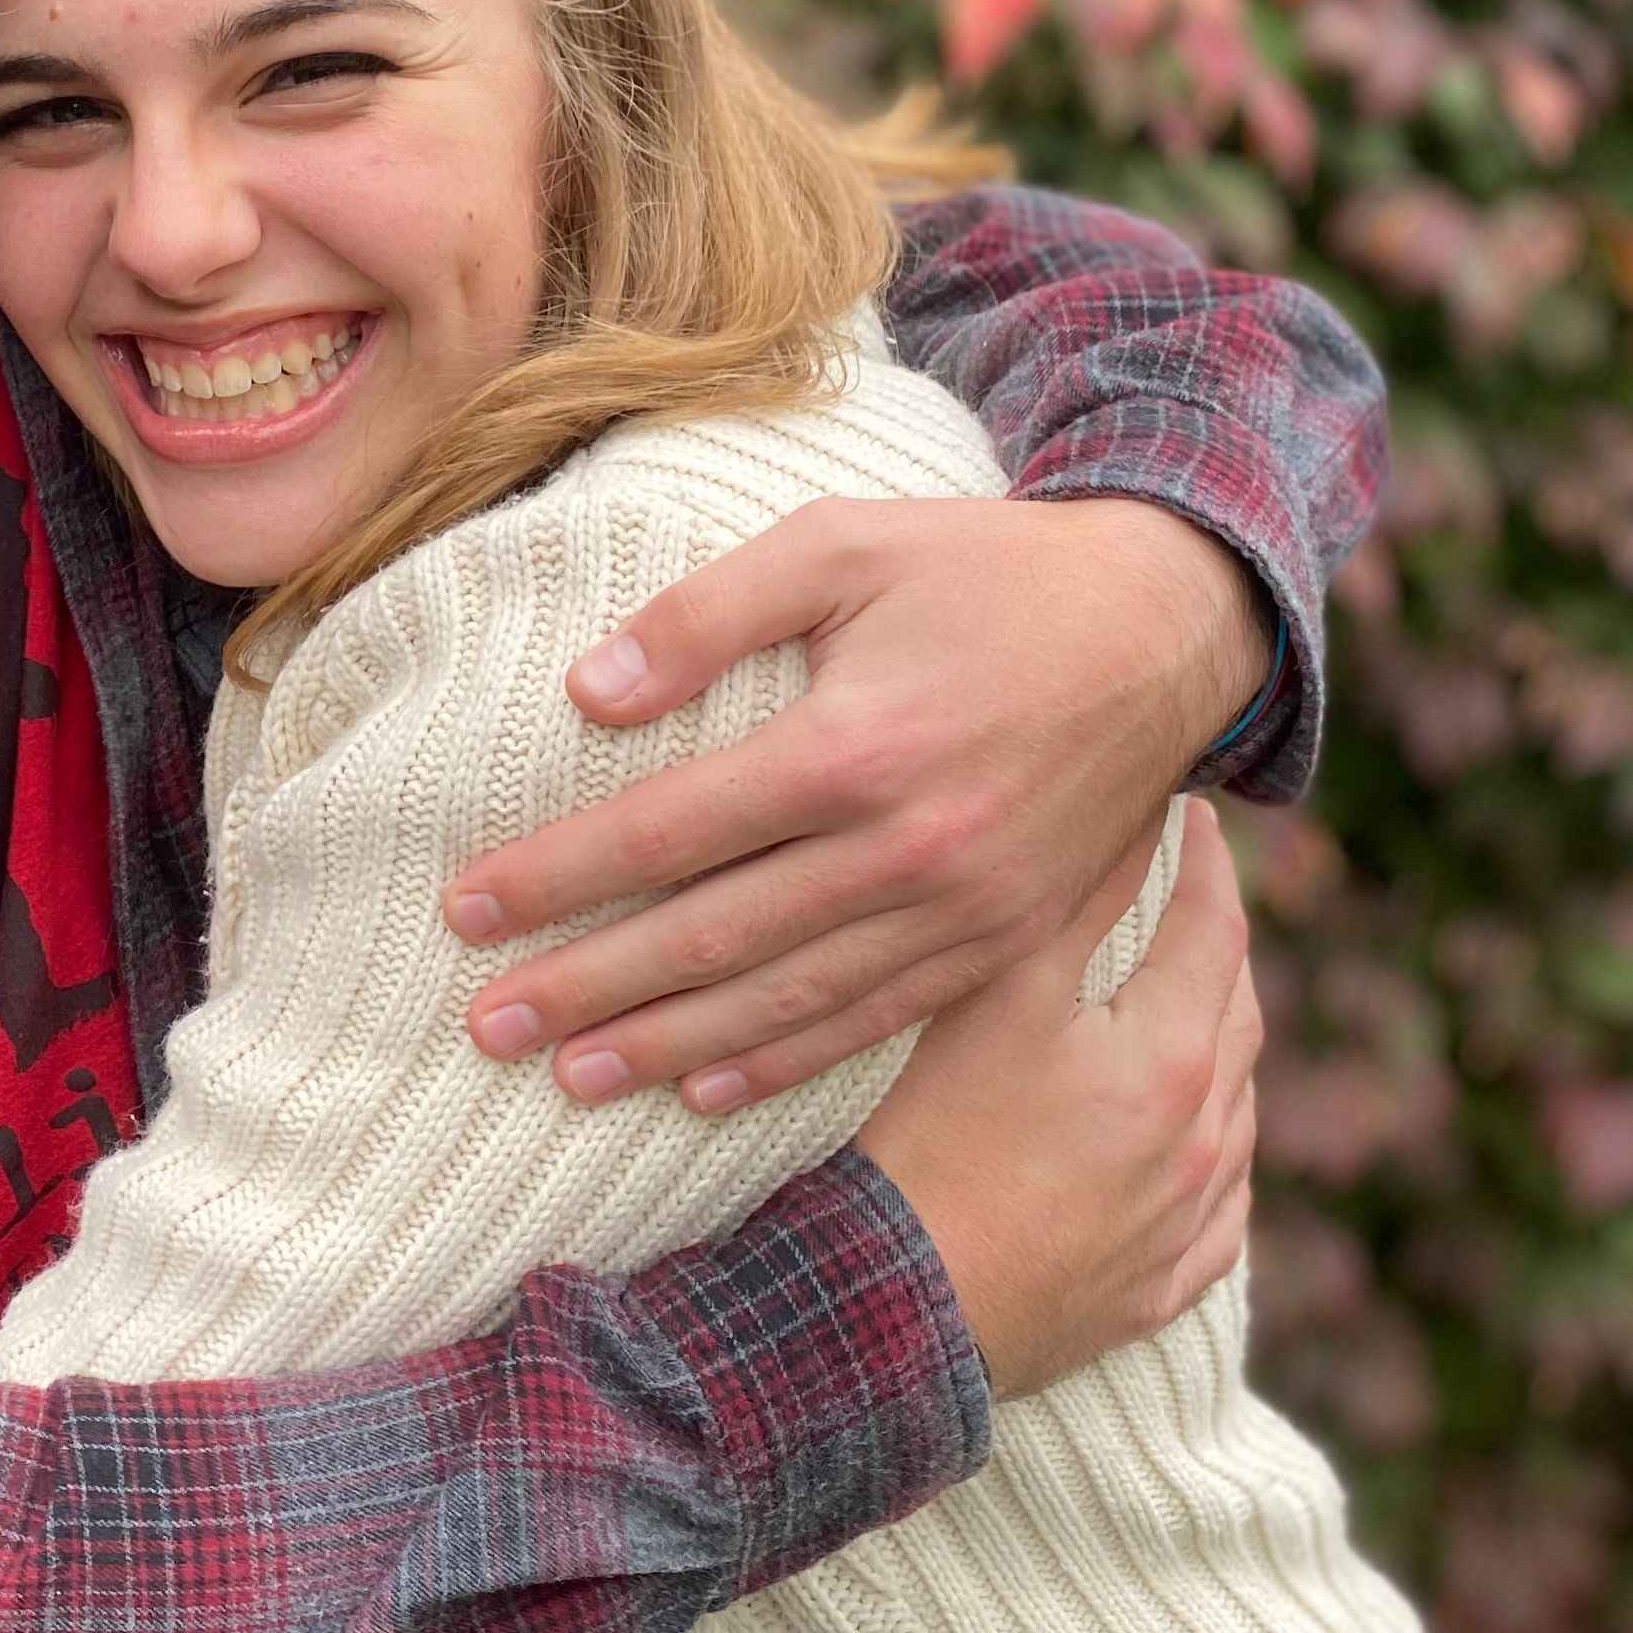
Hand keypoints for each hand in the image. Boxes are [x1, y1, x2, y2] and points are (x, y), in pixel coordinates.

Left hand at [440, 492, 1274, 1113]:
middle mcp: (905, 847)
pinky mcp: (1003, 941)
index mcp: (852, 746)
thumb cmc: (985, 570)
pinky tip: (703, 1090)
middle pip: (710, 936)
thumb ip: (710, 612)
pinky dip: (782, 1064)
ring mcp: (961, 909)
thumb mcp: (844, 542)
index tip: (464, 909)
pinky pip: (873, 1019)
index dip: (558, 876)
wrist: (1168, 624)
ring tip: (566, 1076)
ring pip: (784, 999)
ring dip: (666, 1046)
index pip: (666, 831)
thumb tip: (588, 692)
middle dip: (586, 986)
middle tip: (483, 1026)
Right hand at [858, 796, 1258, 1401]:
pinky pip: (1218, 1215)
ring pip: (1235, 1115)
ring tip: (1187, 1010)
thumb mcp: (994, 1000)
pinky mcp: (1157, 1288)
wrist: (905, 1308)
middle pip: (1236, 1016)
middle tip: (1191, 900)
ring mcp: (1188, 1221)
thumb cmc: (935, 1142)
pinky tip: (1189, 1148)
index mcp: (1173, 1056)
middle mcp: (1204, 1138)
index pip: (1213, 929)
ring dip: (1219, 1052)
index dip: (1206, 864)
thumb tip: (1131, 823)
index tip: (1193, 816)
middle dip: (1216, 948)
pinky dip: (1211, 1162)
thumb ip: (1071, 904)